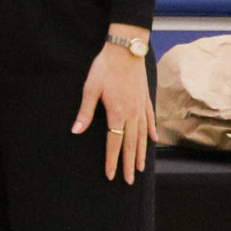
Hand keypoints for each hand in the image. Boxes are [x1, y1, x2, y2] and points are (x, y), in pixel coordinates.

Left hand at [73, 33, 152, 182]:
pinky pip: (150, 119)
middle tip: (129, 181)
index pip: (114, 142)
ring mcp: (141, 106)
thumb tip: (76, 130)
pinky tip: (154, 141)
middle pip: (131, 144)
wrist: (126, 50)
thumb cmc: (105, 68)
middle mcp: (132, 113)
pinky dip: (151, 131)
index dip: (112, 160)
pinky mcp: (145, 98)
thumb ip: (85, 112)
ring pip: (142, 135)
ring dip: (141, 152)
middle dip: (128, 164)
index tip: (111, 175)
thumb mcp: (90, 89)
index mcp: (117, 113)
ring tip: (140, 167)